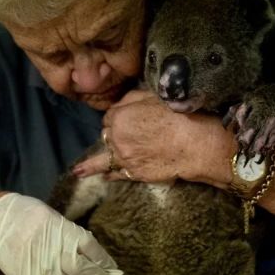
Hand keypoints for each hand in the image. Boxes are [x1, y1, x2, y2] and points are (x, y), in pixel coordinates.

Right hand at [0, 193, 129, 274]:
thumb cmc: (28, 217)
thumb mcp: (53, 218)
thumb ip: (72, 237)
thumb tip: (95, 258)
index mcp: (63, 229)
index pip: (92, 248)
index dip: (105, 261)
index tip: (114, 270)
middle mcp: (55, 249)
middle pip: (85, 269)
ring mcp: (41, 266)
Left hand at [73, 89, 232, 183]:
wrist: (196, 144)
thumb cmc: (179, 115)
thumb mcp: (155, 96)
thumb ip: (132, 99)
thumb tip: (121, 104)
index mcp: (119, 117)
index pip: (110, 116)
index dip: (120, 116)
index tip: (130, 117)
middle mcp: (117, 139)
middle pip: (108, 135)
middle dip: (114, 134)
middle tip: (129, 134)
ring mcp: (125, 158)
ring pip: (104, 159)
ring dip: (91, 165)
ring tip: (78, 172)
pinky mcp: (135, 174)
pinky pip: (117, 174)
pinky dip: (110, 175)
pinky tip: (104, 177)